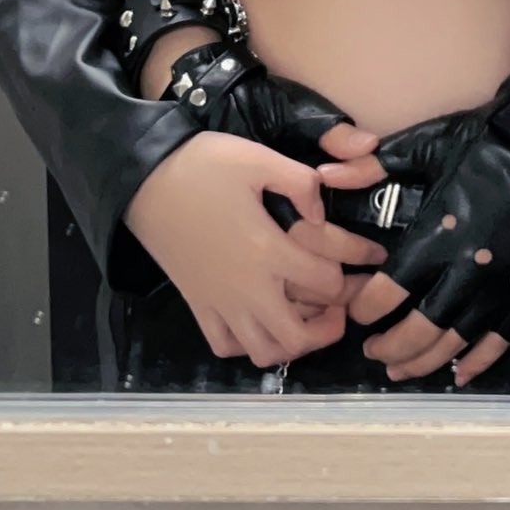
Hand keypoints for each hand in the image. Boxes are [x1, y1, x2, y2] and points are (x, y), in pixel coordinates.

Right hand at [124, 131, 387, 368]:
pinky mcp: (197, 304)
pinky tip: (258, 319)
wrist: (144, 179)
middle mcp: (246, 288)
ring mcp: (219, 302)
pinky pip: (225, 345)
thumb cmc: (203, 165)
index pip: (325, 282)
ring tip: (302, 317)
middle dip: (327, 328)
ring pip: (262, 351)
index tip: (366, 263)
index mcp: (267, 250)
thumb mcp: (258, 158)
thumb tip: (321, 212)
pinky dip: (246, 344)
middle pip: (296, 338)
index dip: (351, 274)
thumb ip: (300, 182)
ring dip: (290, 343)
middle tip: (339, 307)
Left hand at [337, 70, 509, 386]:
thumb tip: (325, 176)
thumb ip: (375, 164)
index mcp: (440, 234)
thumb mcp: (428, 145)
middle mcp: (469, 269)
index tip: (353, 314)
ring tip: (402, 371)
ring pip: (459, 340)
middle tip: (372, 353)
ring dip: (426, 361)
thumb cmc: (489, 144)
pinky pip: (503, 337)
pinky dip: (481, 361)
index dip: (366, 308)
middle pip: (423, 327)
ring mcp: (502, 285)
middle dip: (392, 346)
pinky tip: (462, 374)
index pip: (391, 288)